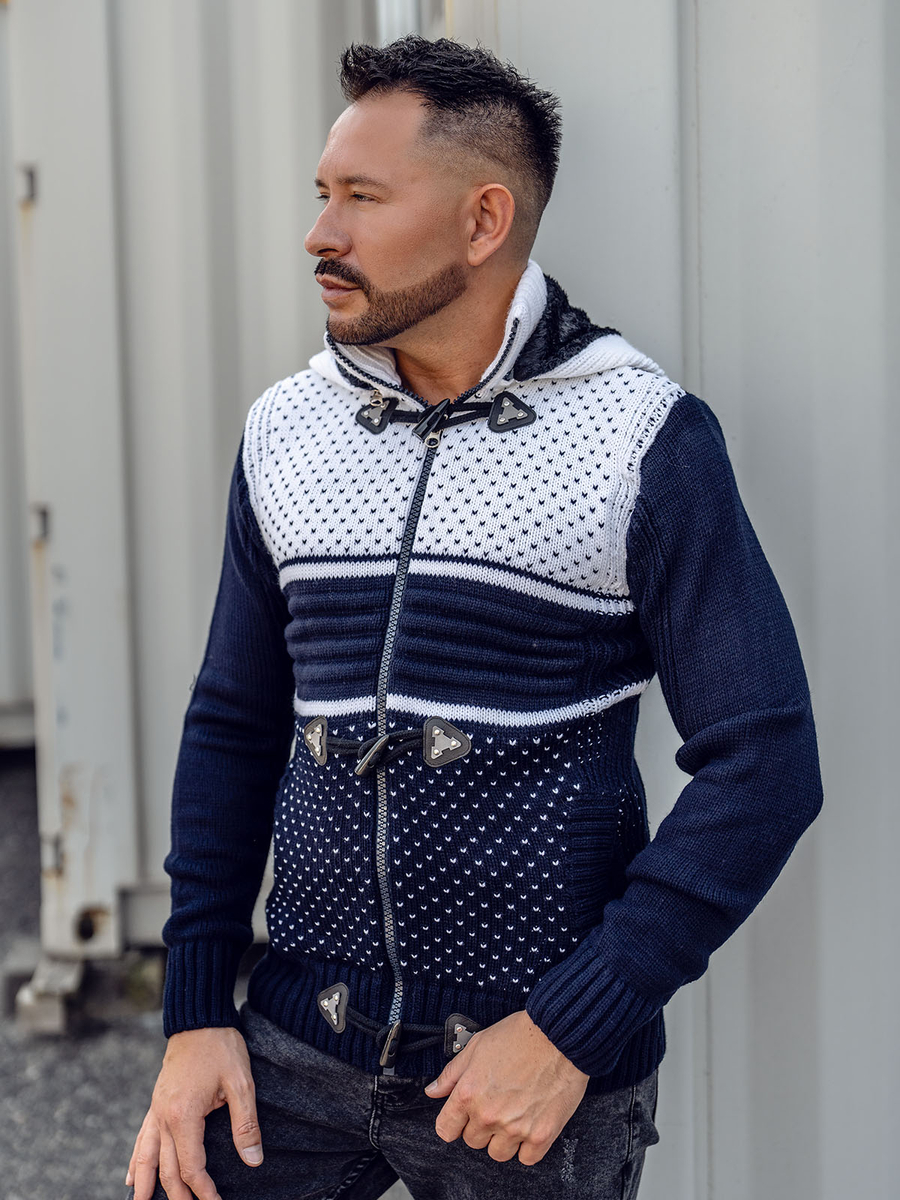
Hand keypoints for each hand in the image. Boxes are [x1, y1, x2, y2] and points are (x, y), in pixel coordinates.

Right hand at [126, 1026, 262, 1199]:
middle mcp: (163, 1117)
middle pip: (166, 1169)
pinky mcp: (156, 1102)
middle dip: (177, 1196)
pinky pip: (141, 1138)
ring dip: (145, 1185)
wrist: (199, 1018)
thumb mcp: (241, 1083)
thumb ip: (245, 1124)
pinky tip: (130, 1177)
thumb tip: (253, 1160)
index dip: (203, 1190)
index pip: (190, 1166)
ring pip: (146, 1157)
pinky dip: (135, 1161)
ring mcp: (156, 1109)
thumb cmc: (221, 1048)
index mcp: (183, 1115)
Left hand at [424, 1009, 588, 1164]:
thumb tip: (433, 1091)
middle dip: (480, 1126)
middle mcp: (489, 1115)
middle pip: (473, 1142)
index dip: (453, 1122)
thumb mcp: (477, 1046)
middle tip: (495, 1105)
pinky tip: (529, 1125)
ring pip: (498, 1153)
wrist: (558, 1036)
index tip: (461, 1117)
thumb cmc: (519, 1036)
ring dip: (503, 1139)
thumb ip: (451, 1074)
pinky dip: (527, 1147)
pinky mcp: (541, 1135)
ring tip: (513, 1115)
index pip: (446, 1130)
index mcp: (469, 1094)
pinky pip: (527, 1159)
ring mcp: (515, 1128)